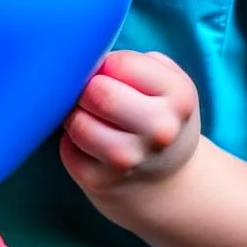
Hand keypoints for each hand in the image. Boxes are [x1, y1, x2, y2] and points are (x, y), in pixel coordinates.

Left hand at [60, 50, 200, 202]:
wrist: (168, 184)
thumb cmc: (159, 116)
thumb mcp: (168, 84)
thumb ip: (137, 63)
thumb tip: (88, 62)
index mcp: (179, 96)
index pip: (120, 63)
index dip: (108, 64)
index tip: (112, 75)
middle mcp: (160, 130)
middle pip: (99, 93)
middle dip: (88, 88)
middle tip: (94, 95)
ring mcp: (130, 160)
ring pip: (78, 122)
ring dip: (77, 115)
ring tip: (91, 117)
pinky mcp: (100, 182)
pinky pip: (67, 148)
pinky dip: (72, 142)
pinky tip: (90, 144)